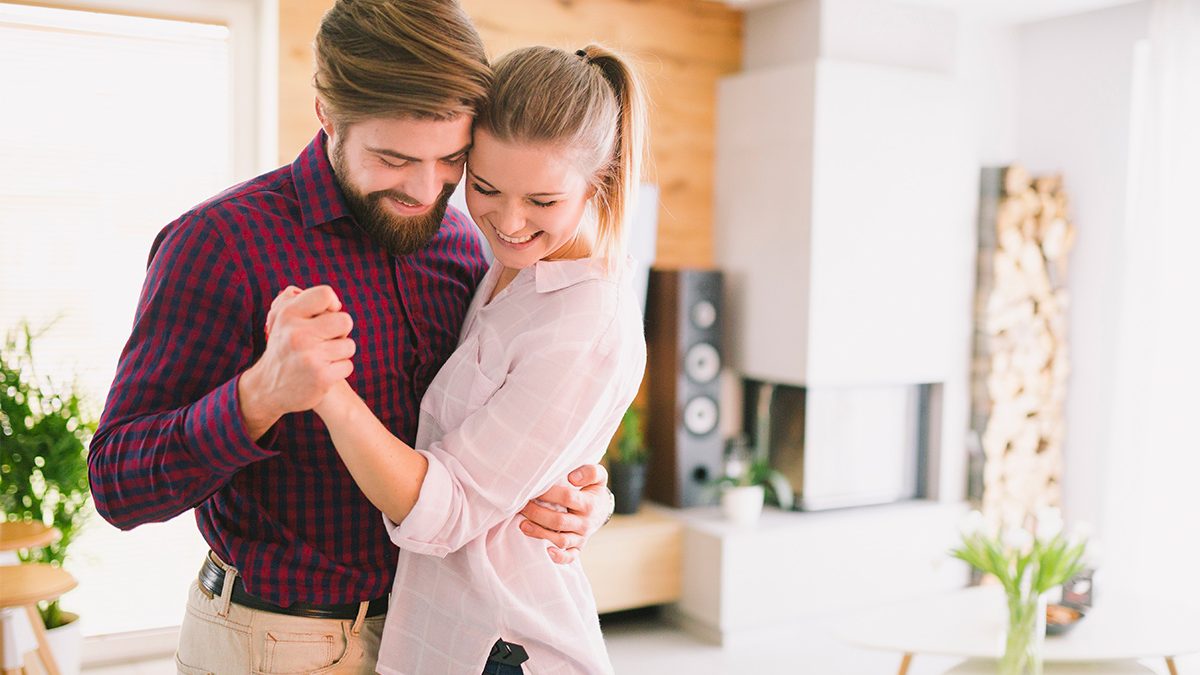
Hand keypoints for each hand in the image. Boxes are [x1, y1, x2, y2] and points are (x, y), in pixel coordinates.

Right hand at [242, 285, 356, 421]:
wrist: (266, 388)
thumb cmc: (282, 348)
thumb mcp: (279, 319)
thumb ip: (295, 299)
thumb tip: (330, 299)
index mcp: (288, 315)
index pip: (325, 294)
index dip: (332, 305)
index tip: (327, 316)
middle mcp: (297, 334)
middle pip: (345, 321)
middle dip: (340, 331)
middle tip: (327, 340)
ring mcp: (310, 357)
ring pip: (348, 346)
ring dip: (340, 353)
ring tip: (323, 357)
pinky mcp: (321, 377)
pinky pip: (347, 365)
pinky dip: (339, 370)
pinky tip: (323, 372)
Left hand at [519, 463, 612, 564]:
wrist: (602, 510)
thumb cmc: (593, 490)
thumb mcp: (598, 476)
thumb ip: (589, 472)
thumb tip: (572, 478)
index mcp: (589, 504)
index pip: (567, 497)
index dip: (548, 493)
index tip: (534, 488)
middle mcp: (585, 523)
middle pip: (559, 521)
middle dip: (537, 514)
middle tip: (522, 506)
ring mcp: (581, 537)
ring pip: (560, 540)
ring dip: (540, 533)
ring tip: (523, 525)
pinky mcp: (578, 548)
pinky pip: (569, 557)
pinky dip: (558, 557)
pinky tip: (546, 551)